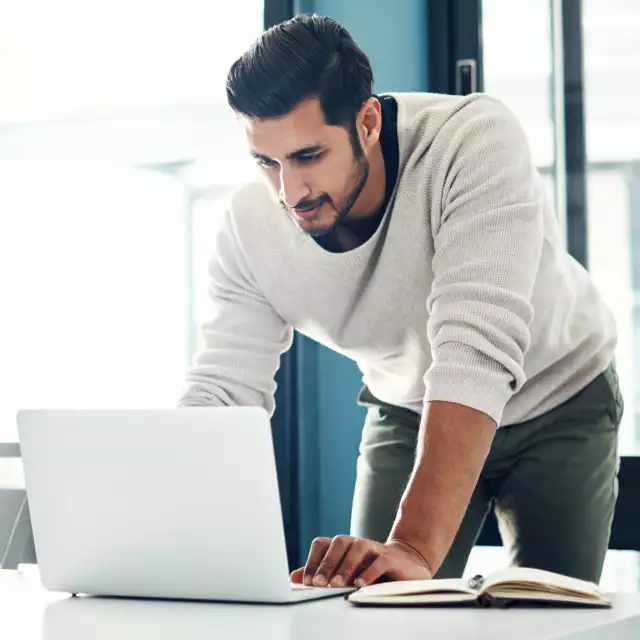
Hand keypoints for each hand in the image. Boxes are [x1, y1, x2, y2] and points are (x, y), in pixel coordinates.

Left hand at [289, 536, 432, 587]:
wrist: (405, 564)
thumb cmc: (370, 568)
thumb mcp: (344, 571)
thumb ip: (320, 573)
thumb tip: (293, 577)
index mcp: (343, 546)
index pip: (322, 544)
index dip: (313, 561)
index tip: (308, 583)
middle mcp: (356, 543)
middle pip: (338, 543)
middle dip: (326, 564)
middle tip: (318, 584)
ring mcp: (375, 548)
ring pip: (358, 548)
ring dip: (346, 566)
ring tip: (337, 585)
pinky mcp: (392, 558)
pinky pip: (380, 560)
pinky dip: (369, 572)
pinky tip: (360, 584)